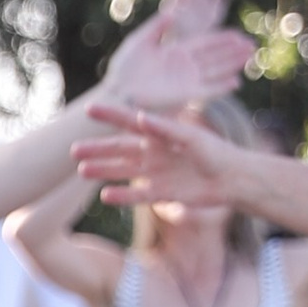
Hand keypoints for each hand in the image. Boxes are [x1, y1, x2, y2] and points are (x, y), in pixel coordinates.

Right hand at [71, 106, 242, 210]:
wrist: (234, 179)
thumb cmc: (216, 152)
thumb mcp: (192, 137)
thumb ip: (166, 129)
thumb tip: (141, 117)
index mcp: (161, 135)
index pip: (130, 123)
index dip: (110, 116)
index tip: (90, 109)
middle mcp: (154, 153)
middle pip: (119, 150)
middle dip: (97, 149)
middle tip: (73, 150)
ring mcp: (155, 174)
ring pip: (122, 172)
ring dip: (103, 171)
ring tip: (81, 171)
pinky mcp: (161, 194)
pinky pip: (136, 195)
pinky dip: (121, 196)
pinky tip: (104, 196)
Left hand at [99, 0, 250, 116]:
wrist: (116, 93)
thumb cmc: (124, 69)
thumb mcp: (140, 41)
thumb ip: (156, 27)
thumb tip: (172, 11)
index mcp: (176, 52)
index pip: (204, 43)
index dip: (221, 39)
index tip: (238, 34)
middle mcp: (185, 67)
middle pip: (215, 57)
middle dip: (233, 51)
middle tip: (252, 45)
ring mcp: (186, 81)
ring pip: (215, 71)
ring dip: (233, 65)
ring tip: (250, 59)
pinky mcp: (184, 95)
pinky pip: (207, 91)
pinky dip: (221, 87)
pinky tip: (236, 82)